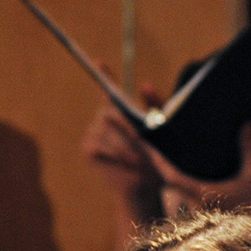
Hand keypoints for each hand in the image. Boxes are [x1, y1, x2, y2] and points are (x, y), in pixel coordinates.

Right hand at [80, 83, 164, 199]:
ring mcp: (93, 132)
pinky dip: (115, 156)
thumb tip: (145, 84)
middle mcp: (104, 117)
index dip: (105, 75)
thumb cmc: (156, 160)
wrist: (145, 189)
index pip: (110, 89)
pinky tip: (127, 165)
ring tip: (140, 159)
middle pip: (110, 111)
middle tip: (142, 140)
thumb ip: (156, 108)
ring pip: (106, 130)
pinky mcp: (88, 148)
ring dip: (125, 144)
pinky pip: (99, 145)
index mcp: (121, 111)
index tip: (99, 62)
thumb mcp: (161, 135)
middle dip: (127, 125)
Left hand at [148, 123, 250, 234]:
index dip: (156, 159)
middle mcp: (196, 210)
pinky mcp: (203, 233)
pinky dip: (183, 210)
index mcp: (203, 194)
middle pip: (167, 193)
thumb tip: (247, 124)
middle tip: (163, 166)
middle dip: (168, 183)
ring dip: (174, 198)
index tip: (145, 143)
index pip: (171, 176)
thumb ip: (248, 148)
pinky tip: (187, 205)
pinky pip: (184, 221)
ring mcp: (198, 224)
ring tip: (176, 186)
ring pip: (173, 208)